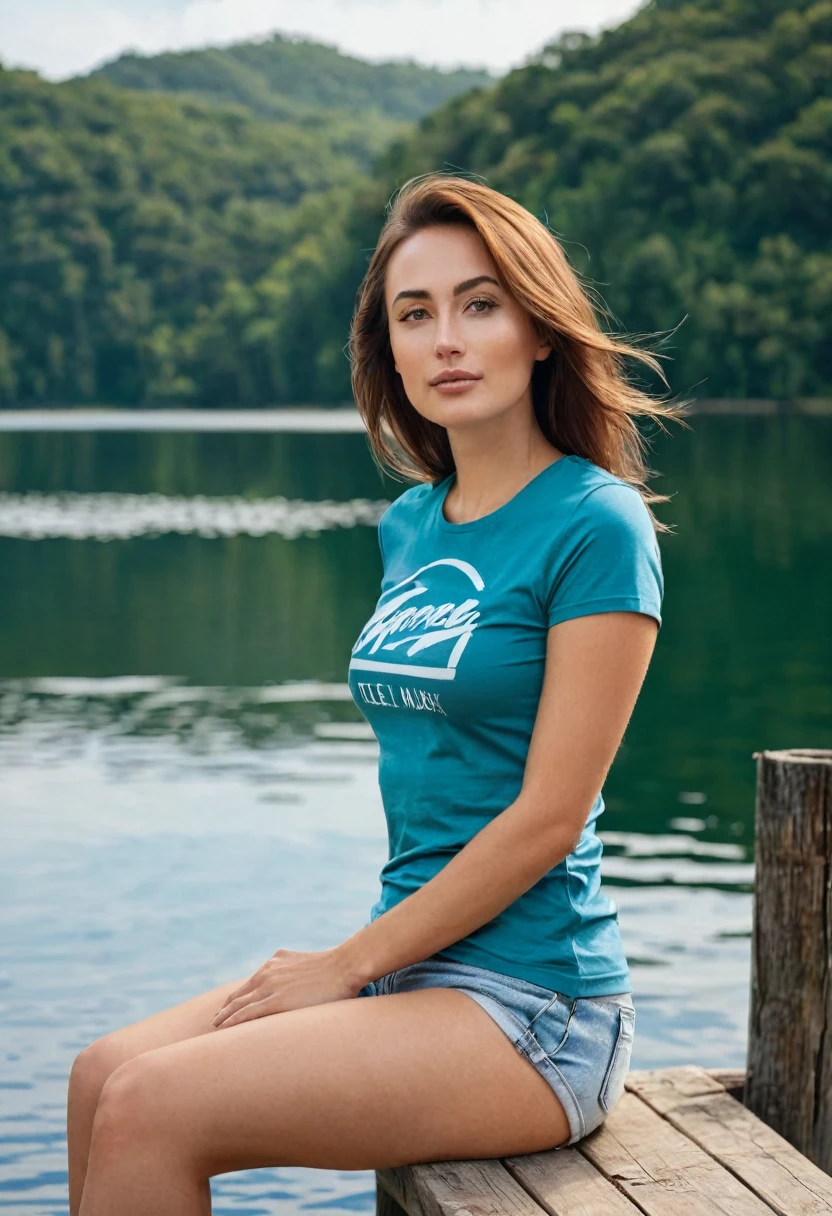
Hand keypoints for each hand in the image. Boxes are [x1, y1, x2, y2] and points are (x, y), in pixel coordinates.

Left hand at [211, 946, 360, 1028]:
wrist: (345, 966)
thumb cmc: (334, 969)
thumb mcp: (308, 963)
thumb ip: (295, 971)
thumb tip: (297, 981)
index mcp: (276, 962)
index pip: (250, 983)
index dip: (238, 997)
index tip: (228, 1008)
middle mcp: (268, 971)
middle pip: (239, 994)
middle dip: (226, 1008)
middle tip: (215, 1021)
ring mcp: (270, 985)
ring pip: (238, 1004)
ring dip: (224, 1017)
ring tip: (214, 1028)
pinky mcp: (276, 1001)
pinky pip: (247, 1014)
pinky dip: (233, 1022)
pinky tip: (223, 1030)